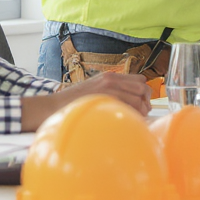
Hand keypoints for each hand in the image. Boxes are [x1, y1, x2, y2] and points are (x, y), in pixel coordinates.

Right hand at [23, 72, 150, 129]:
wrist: (52, 107)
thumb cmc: (72, 103)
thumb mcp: (94, 90)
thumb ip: (111, 92)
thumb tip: (130, 103)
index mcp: (110, 77)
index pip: (139, 79)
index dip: (144, 92)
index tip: (143, 103)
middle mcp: (111, 80)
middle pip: (143, 88)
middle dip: (146, 101)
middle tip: (142, 113)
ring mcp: (108, 89)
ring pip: (138, 98)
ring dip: (140, 111)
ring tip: (134, 119)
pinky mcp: (104, 100)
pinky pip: (128, 107)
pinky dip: (132, 116)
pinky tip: (126, 122)